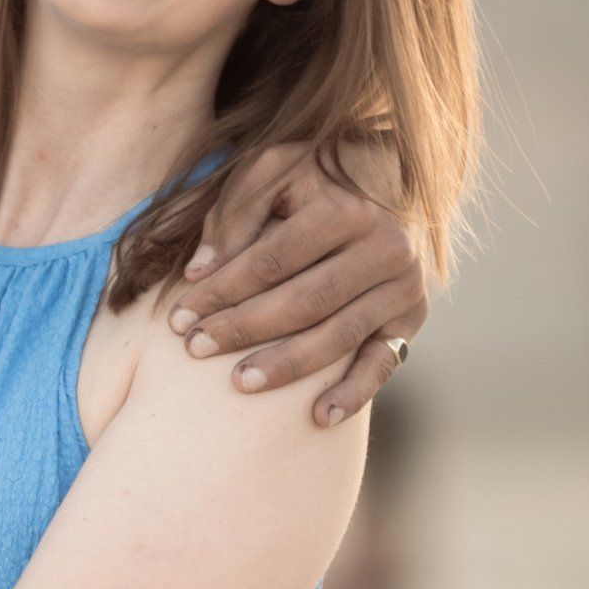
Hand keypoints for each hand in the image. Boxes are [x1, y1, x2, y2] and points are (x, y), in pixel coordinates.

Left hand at [165, 142, 428, 424]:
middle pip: (303, 302)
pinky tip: (318, 417)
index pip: (272, 261)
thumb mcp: (270, 171)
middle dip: (243, 329)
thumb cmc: (308, 178)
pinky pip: (383, 364)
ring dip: (286, 366)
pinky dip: (354, 394)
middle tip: (195, 349)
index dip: (221, 292)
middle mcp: (386, 248)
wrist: (382, 177)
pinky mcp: (410, 318)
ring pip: (337, 337)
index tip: (177, 317)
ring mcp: (403, 287)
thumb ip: (233, 213)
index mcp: (348, 209)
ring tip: (238, 383)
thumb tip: (198, 272)